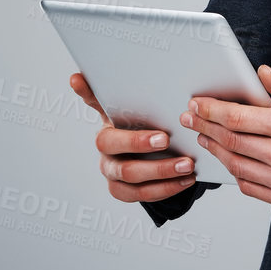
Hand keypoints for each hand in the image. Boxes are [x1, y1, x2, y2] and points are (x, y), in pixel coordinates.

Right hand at [69, 72, 199, 202]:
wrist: (149, 157)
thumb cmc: (141, 128)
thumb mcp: (134, 110)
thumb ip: (123, 92)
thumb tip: (85, 74)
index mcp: (106, 122)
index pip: (93, 103)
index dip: (86, 93)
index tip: (83, 82)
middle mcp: (104, 149)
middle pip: (112, 145)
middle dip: (139, 143)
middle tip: (166, 139)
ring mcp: (111, 172)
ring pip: (131, 175)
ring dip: (161, 171)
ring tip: (187, 165)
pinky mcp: (121, 191)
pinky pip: (142, 194)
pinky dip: (167, 188)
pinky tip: (186, 180)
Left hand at [182, 65, 270, 209]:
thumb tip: (261, 72)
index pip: (239, 119)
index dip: (212, 111)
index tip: (196, 105)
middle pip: (232, 142)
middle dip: (206, 127)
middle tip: (190, 118)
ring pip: (237, 166)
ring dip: (215, 150)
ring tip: (204, 137)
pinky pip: (250, 187)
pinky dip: (234, 173)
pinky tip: (227, 159)